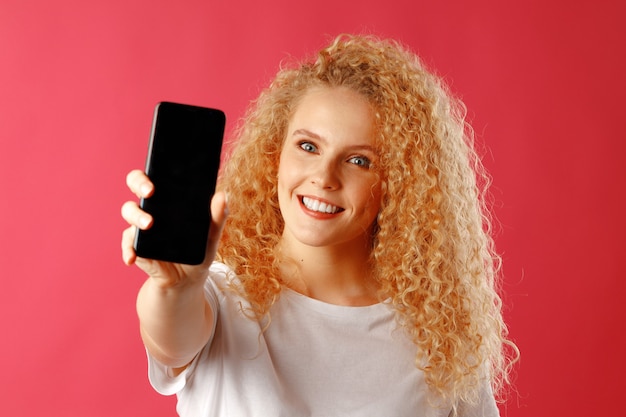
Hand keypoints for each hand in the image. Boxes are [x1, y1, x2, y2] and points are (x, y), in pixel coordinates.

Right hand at [121, 169, 227, 287]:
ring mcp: (141, 226)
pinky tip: (132, 257)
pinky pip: (127, 243)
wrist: (187, 279)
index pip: (158, 174)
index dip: (156, 167)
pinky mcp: (136, 246)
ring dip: (136, 216)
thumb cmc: (197, 251)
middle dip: (139, 183)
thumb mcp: (211, 235)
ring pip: (129, 211)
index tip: (160, 167)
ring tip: (148, 224)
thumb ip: (217, 216)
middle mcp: (152, 207)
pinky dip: (128, 250)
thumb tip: (223, 195)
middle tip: (151, 191)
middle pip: (136, 184)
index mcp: (169, 199)